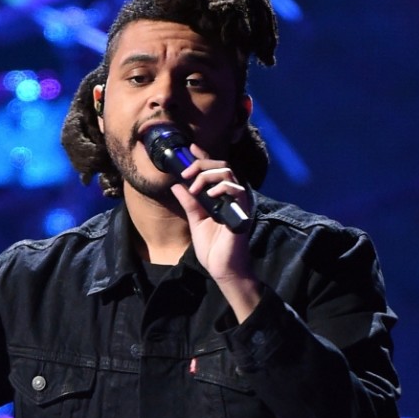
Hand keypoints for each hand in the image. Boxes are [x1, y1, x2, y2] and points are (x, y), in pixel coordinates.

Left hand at [170, 145, 260, 321]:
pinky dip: (221, 187)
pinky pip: (236, 189)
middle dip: (201, 164)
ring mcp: (238, 202)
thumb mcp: (196, 220)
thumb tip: (176, 186)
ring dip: (207, 175)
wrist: (223, 269)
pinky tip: (210, 195)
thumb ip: (189, 202)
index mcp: (221, 197)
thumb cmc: (213, 248)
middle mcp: (231, 196)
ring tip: (195, 187)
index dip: (204, 156)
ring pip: (228, 173)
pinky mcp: (243, 210)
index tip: (190, 148)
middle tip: (186, 174)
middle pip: (222, 165)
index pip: (214, 170)